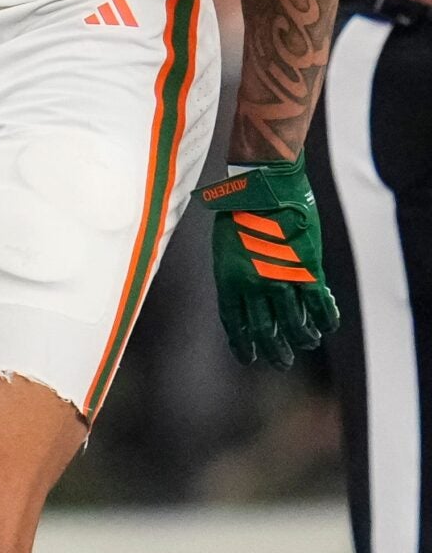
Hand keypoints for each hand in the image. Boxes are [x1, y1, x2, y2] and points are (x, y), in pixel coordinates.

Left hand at [199, 155, 340, 367]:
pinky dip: (326, 319)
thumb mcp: (225, 247)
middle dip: (273, 351)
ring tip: (304, 344)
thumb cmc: (238, 212)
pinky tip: (327, 326)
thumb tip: (244, 296)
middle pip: (265, 331)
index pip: (235, 324)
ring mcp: (282, 281)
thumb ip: (235, 274)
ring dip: (301, 339)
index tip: (249, 357)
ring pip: (295, 324)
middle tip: (280, 362)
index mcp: (228, 280)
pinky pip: (320, 306)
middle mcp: (254, 287)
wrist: (264, 190)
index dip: (243, 344)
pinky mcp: (308, 271)